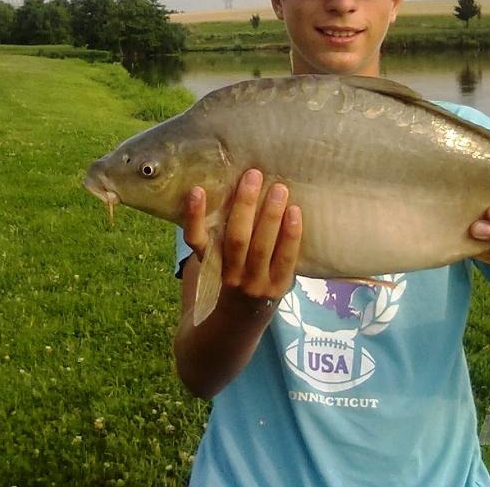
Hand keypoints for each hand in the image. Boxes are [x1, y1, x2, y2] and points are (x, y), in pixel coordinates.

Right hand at [183, 169, 301, 303]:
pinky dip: (291, 235)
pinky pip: (286, 259)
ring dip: (270, 216)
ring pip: (261, 248)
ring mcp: (254, 283)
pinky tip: (295, 212)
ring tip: (279, 188)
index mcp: (209, 261)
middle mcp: (229, 274)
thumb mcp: (219, 254)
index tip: (196, 189)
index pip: (195, 239)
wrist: (246, 313)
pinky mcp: (278, 287)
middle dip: (245, 205)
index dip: (194, 216)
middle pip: (236, 239)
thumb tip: (231, 179)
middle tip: (253, 175)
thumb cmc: (233, 269)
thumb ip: (221, 227)